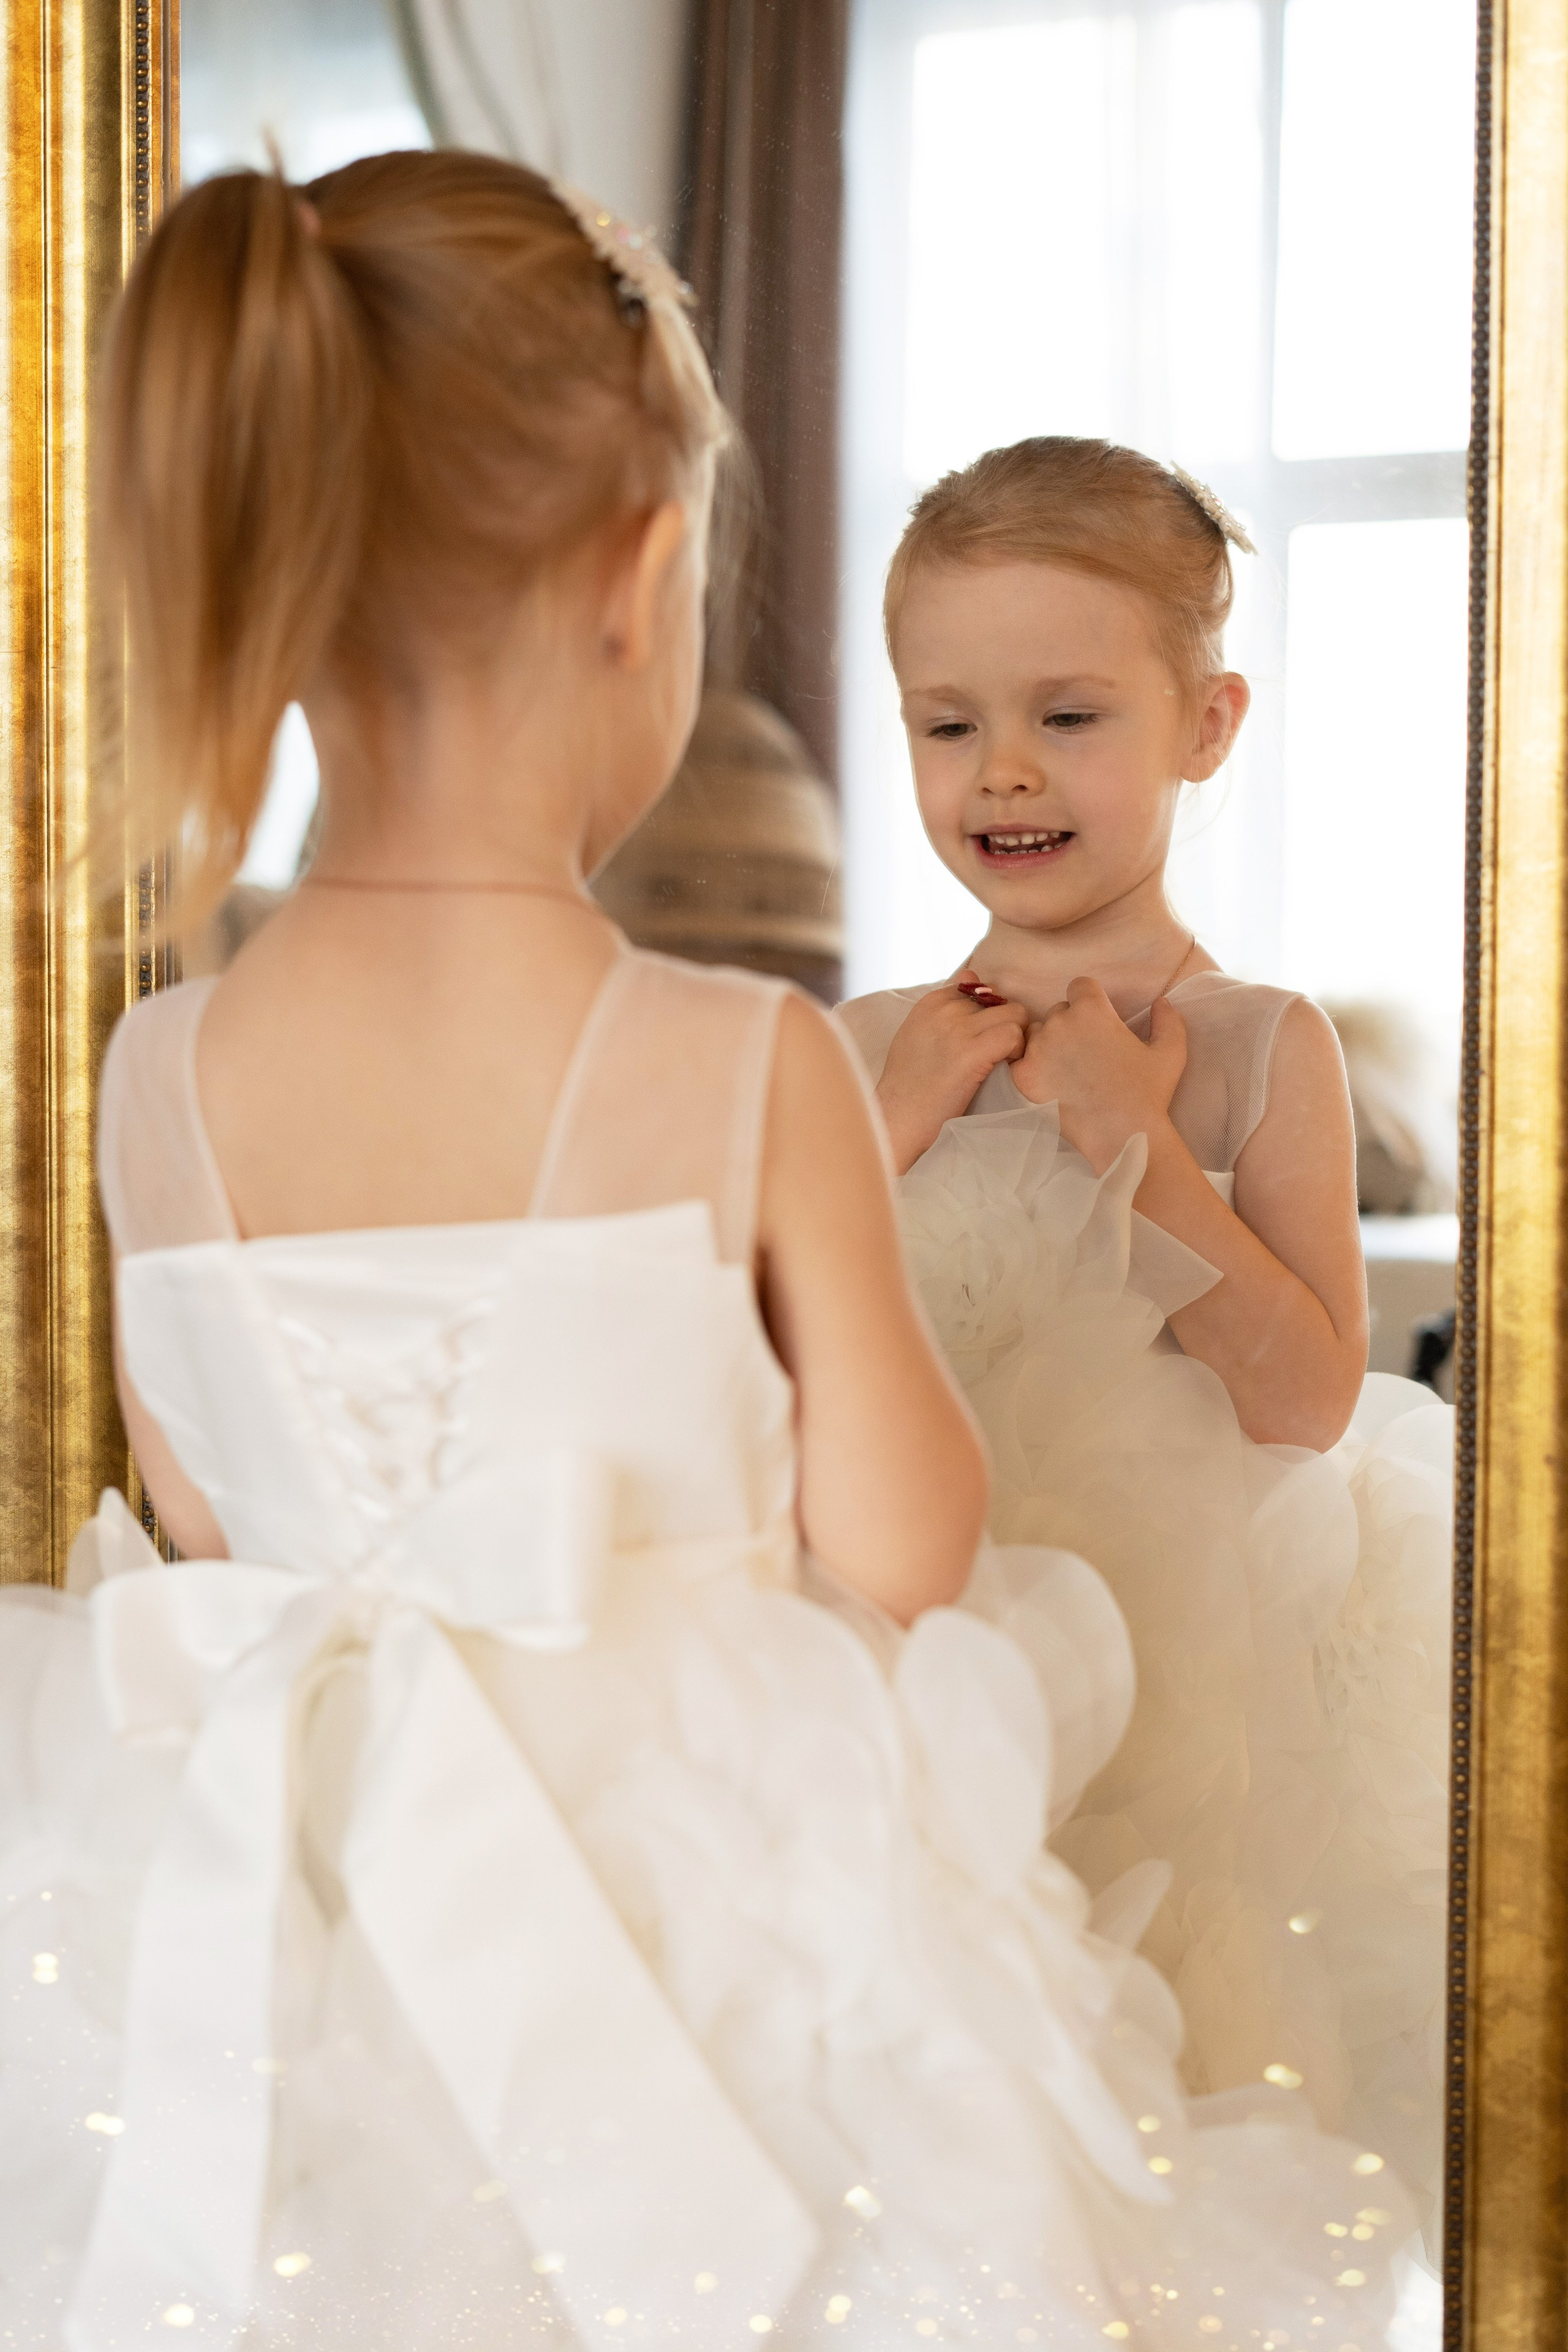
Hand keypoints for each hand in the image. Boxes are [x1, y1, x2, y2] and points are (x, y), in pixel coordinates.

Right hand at [875, 972, 1027, 1172]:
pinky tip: (1004, 1067)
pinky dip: (1017, 1051)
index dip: (989, 1015)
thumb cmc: (909, 1083)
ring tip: (1002, 1059)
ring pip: (1014, 1014)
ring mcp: (958, 1029)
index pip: (980, 990)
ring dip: (1015, 1037)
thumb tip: (971, 975)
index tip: (982, 1039)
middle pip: (1001, 1001)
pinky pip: (1014, 1035)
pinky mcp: (972, 1052)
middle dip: (1005, 1025)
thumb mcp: (918, 1032)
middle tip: (997, 1051)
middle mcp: (945, 1009)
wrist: (897, 1116)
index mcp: (931, 1002)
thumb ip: (944, 1006)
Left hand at [1013, 977, 1186, 1171]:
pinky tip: (1048, 1083)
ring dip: (1047, 1044)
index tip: (1097, 1022)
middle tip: (1086, 1053)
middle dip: (1070, 1025)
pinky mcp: (1024, 1075)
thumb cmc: (1148, 1092)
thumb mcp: (1171, 1052)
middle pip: (1058, 1011)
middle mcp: (1059, 1022)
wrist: (1122, 1134)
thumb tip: (1161, 1001)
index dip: (1089, 1001)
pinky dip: (1031, 1067)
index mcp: (1091, 1009)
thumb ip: (1168, 1020)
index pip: (1079, 986)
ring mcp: (1037, 1048)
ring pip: (1036, 1034)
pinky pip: (1020, 1060)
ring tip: (1067, 1070)